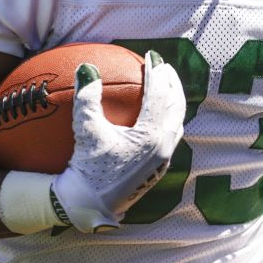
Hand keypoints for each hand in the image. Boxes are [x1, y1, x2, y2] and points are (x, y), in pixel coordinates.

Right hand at [49, 50, 185, 232]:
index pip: (160, 95)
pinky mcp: (156, 170)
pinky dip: (165, 120)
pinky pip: (169, 137)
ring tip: (165, 88)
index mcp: (151, 135)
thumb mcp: (85, 131)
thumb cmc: (87, 169)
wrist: (90, 207)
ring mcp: (162, 161)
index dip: (156, 72)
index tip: (151, 56)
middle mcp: (163, 147)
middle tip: (163, 67)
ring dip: (172, 103)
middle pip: (177, 107)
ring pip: (176, 123)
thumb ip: (87, 98)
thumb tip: (86, 68)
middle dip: (172, 84)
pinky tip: (153, 118)